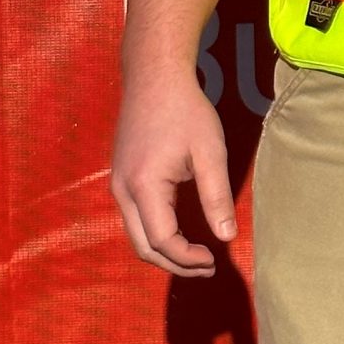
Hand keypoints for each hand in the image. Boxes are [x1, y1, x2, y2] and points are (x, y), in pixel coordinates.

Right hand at [110, 70, 238, 278]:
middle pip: (143, 246)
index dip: (188, 258)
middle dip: (174, 263)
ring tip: (197, 254)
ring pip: (136, 235)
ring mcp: (117, 184)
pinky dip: (155, 234)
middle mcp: (122, 191)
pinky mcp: (120, 178)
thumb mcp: (209, 152)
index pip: (163, 241)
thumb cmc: (185, 110)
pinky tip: (181, 231)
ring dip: (164, 251)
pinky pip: (134, 218)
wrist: (154, 77)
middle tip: (207, 266)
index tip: (215, 259)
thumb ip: (216, 196)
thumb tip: (226, 236)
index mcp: (143, 186)